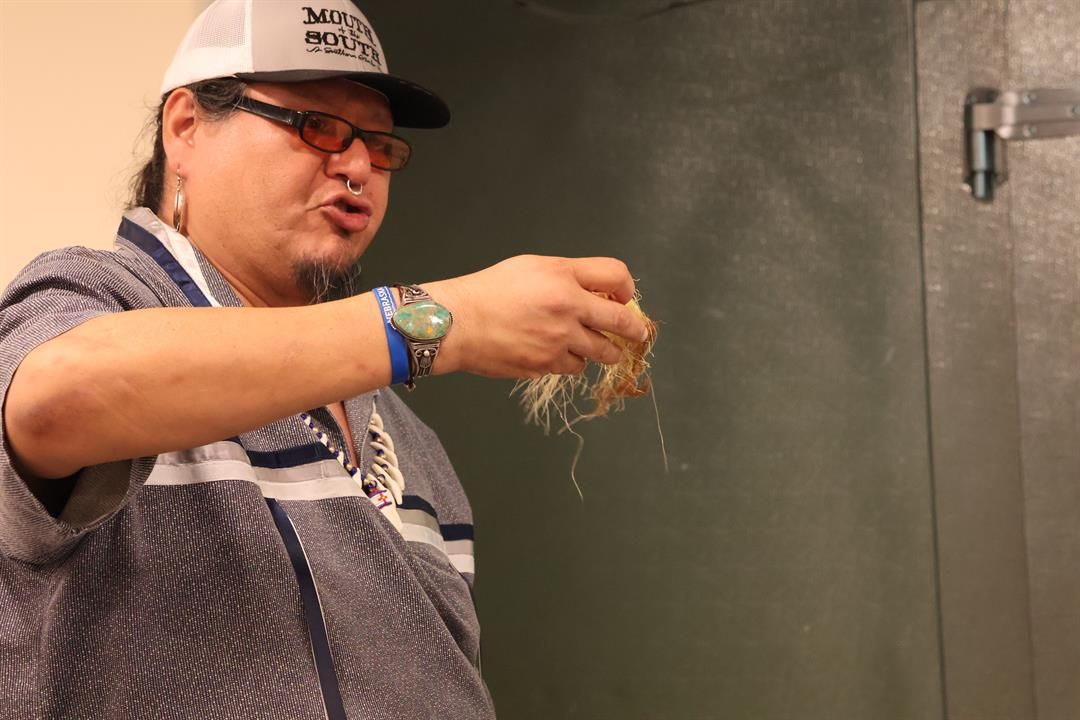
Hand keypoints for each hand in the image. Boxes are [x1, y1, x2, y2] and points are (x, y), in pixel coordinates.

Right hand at [425, 255, 649, 378]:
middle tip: (638, 334)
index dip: (626, 288)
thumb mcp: (530, 267)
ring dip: (607, 351)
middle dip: (635, 330)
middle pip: (622, 321)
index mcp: (564, 277)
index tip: (624, 297)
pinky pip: (574, 367)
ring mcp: (560, 340)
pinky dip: (572, 362)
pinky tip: (560, 354)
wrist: (457, 323)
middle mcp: (568, 308)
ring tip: (606, 351)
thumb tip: (596, 293)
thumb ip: (566, 276)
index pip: (617, 275)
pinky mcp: (547, 365)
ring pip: (602, 352)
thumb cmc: (488, 291)